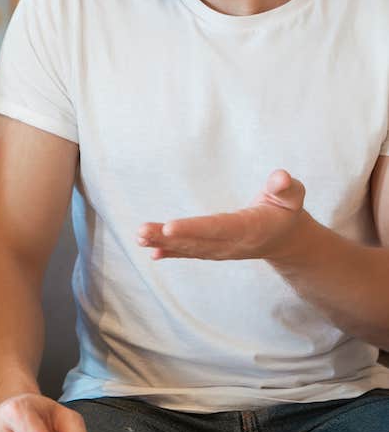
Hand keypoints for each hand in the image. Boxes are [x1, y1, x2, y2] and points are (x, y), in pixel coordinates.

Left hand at [137, 169, 310, 262]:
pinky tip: (151, 251)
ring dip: (162, 243)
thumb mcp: (292, 196)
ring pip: (190, 248)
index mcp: (250, 228)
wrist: (286, 241)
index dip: (193, 228)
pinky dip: (170, 253)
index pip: (218, 228)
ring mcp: (222, 250)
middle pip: (197, 241)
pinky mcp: (214, 251)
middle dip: (167, 238)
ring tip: (139, 237)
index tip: (168, 227)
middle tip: (141, 232)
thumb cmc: (286, 211)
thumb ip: (286, 188)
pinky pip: (191, 254)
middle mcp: (232, 243)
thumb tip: (281, 177)